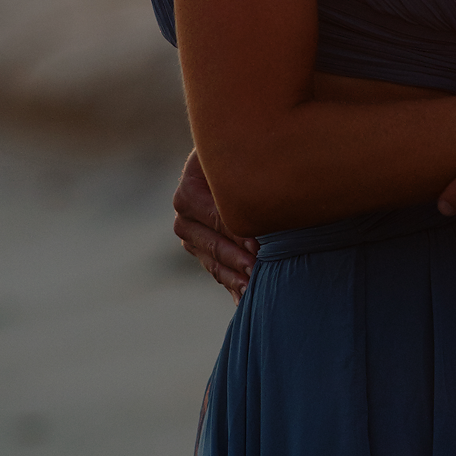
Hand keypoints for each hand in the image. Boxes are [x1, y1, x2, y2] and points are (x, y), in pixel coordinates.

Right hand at [173, 150, 257, 299]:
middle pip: (212, 242)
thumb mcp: (244, 158)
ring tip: (252, 291)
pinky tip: (243, 301)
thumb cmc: (245, 154)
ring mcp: (191, 234)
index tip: (258, 246)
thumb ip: (251, 174)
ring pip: (212, 260)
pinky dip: (231, 285)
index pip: (218, 215)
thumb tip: (271, 192)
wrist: (234, 161)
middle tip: (258, 272)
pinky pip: (215, 270)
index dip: (239, 232)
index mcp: (191, 188)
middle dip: (237, 259)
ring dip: (234, 277)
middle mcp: (184, 213)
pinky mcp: (200, 249)